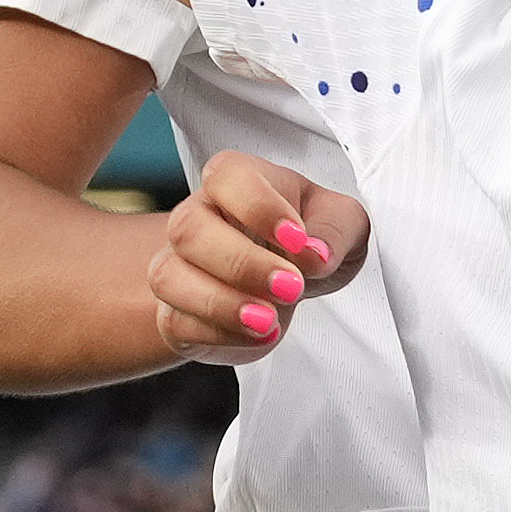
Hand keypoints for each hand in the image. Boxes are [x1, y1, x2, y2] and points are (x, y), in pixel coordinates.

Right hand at [148, 152, 369, 361]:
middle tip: (291, 287)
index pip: (228, 177)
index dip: (261, 209)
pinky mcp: (176, 310)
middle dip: (242, 264)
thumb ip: (334, 229)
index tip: (299, 240)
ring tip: (269, 321)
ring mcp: (179, 263)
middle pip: (188, 229)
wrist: (291, 281)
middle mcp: (197, 215)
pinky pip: (176, 322)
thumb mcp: (342, 222)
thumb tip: (314, 254)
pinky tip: (258, 333)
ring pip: (169, 277)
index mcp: (236, 179)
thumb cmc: (310, 237)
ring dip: (221, 304)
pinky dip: (219, 334)